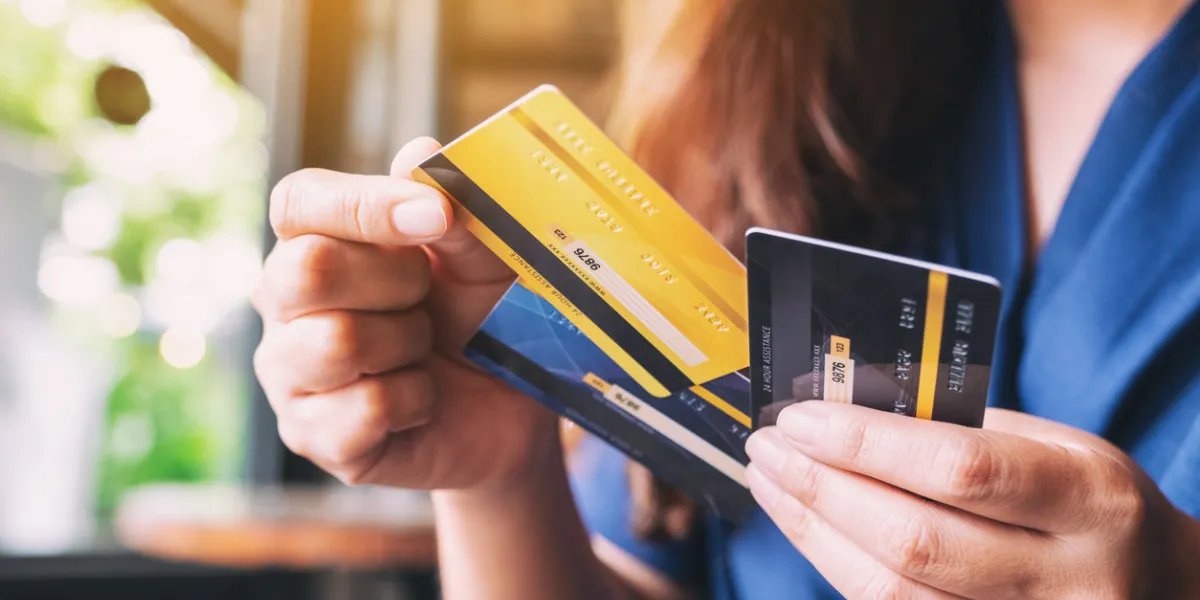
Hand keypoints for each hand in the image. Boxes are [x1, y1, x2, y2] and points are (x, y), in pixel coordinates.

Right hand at [253, 137, 558, 491]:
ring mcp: (289, 373)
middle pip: (305, 269)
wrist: (506, 410)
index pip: (300, 202)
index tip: (437, 216)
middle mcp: (285, 303)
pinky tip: (422, 400)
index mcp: (316, 240)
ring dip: (407, 344)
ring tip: (425, 351)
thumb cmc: (482, 319)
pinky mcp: (310, 435)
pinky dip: (414, 401)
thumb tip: (420, 154)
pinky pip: (363, 410)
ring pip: (336, 343)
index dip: (366, 204)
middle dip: (395, 281)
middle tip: (429, 297)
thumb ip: (457, 210)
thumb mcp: (485, 260)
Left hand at [745, 402, 1199, 598]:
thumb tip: (846, 408)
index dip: (867, 444)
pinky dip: (837, 567)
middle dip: (821, 488)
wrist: (1157, 589)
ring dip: (813, 531)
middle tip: (766, 445)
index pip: (962, 470)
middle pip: (914, 542)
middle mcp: (1067, 580)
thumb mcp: (1056, 446)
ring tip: (770, 481)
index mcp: (1089, 501)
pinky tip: (809, 526)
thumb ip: (963, 429)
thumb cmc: (1088, 501)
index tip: (800, 417)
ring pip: (892, 593)